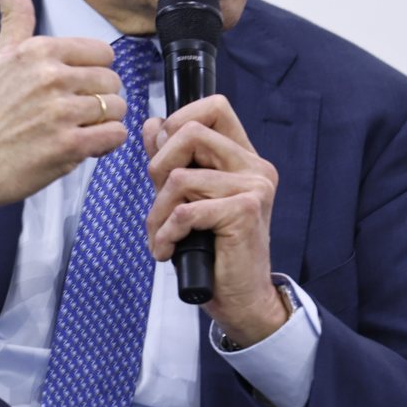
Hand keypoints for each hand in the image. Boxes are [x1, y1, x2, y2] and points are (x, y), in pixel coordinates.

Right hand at [0, 0, 127, 239]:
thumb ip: (14, 20)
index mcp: (38, 51)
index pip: (103, 52)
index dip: (94, 73)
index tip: (75, 88)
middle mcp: (50, 77)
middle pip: (113, 81)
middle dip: (100, 100)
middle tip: (74, 114)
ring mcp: (60, 112)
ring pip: (117, 108)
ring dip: (104, 124)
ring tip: (77, 130)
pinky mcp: (67, 146)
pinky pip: (115, 135)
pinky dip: (106, 144)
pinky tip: (83, 147)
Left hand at [143, 95, 288, 346]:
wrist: (242, 299)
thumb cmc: (215, 252)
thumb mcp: (188, 199)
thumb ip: (172, 161)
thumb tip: (152, 124)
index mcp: (244, 157)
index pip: (215, 107)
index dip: (180, 119)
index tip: (164, 155)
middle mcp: (254, 166)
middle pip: (190, 132)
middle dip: (158, 167)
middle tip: (158, 203)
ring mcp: (253, 187)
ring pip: (180, 177)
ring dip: (157, 214)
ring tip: (161, 237)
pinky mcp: (244, 212)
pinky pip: (185, 210)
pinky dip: (166, 233)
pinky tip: (168, 250)